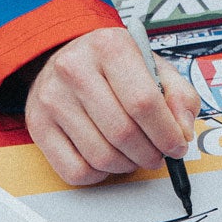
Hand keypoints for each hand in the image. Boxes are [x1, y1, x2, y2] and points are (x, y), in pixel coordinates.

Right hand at [25, 26, 199, 185]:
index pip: (143, 102)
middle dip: (150, 154)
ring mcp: (52, 98)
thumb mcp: (153, 65)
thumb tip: (182, 131)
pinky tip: (108, 158)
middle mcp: (75, 68)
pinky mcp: (38, 125)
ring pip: (101, 156)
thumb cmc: (113, 64)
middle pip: (123, 133)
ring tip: (134, 154)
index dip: (167, 133)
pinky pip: (76, 171)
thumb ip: (179, 96)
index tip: (177, 146)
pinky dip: (100, 175)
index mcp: (109, 46)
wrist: (67, 56)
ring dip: (127, 165)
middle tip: (158, 154)